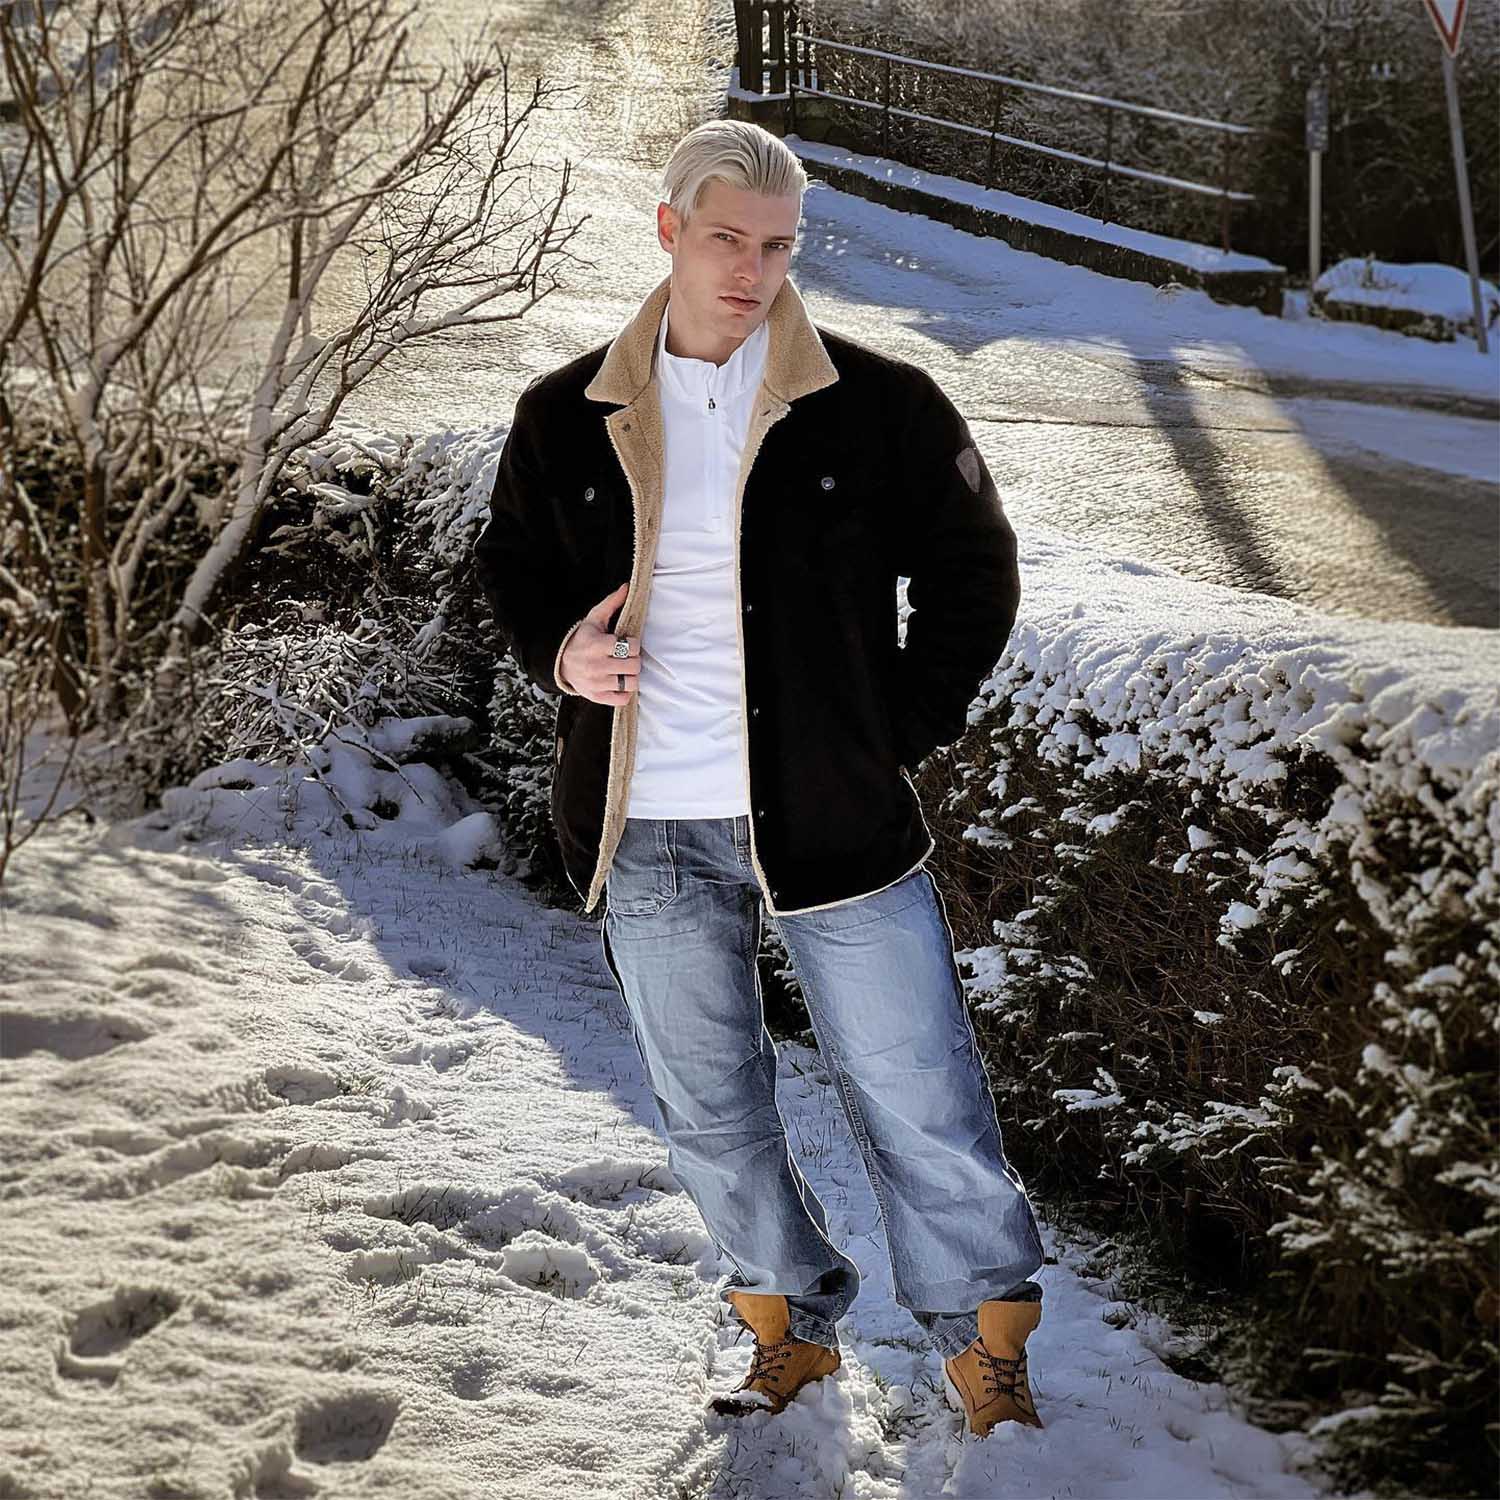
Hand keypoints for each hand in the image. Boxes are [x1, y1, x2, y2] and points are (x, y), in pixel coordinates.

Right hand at [560, 582, 639, 705]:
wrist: (560, 662)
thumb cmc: (582, 638)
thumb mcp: (594, 619)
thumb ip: (612, 603)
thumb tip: (628, 587)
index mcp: (597, 645)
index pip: (631, 647)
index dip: (634, 644)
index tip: (628, 643)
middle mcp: (597, 666)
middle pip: (634, 666)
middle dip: (634, 660)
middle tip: (628, 657)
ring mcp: (597, 683)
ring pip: (631, 683)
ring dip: (631, 676)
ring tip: (624, 670)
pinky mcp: (597, 697)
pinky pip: (622, 698)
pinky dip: (625, 692)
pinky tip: (619, 682)